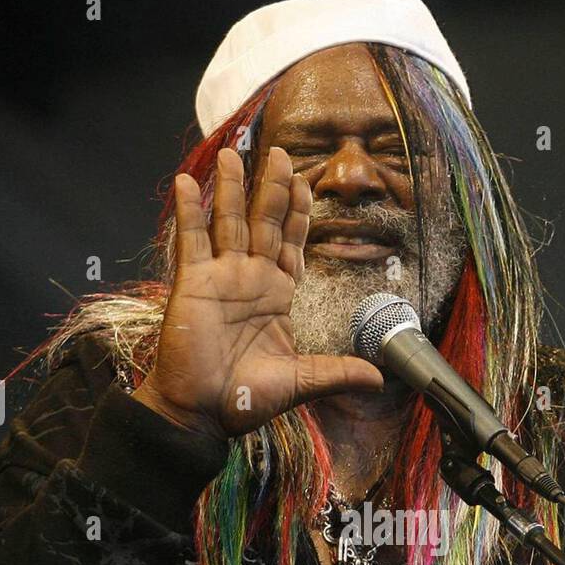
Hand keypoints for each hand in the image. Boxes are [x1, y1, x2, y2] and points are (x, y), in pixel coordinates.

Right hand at [133, 145, 383, 439]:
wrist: (201, 412)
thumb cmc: (245, 398)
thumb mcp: (301, 381)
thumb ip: (337, 373)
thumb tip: (378, 379)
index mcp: (276, 296)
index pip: (292, 243)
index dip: (299, 213)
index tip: (306, 182)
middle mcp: (250, 279)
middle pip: (264, 222)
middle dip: (272, 187)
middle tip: (280, 152)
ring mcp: (219, 277)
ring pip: (227, 221)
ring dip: (229, 188)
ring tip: (233, 154)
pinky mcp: (192, 283)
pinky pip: (190, 239)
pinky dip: (188, 210)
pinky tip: (186, 181)